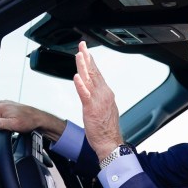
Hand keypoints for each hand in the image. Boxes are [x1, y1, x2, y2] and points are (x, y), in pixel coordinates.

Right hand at [0, 100, 65, 140]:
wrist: (39, 118)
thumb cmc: (29, 121)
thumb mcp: (13, 125)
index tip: (5, 132)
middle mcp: (1, 103)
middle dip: (1, 127)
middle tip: (11, 128)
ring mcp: (5, 104)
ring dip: (4, 124)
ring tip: (14, 125)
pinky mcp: (9, 106)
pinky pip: (3, 116)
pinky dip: (8, 120)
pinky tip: (15, 122)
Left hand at [73, 41, 122, 159]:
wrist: (110, 142)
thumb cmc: (106, 128)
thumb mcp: (104, 108)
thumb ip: (98, 97)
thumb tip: (92, 90)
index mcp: (106, 93)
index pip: (97, 73)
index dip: (91, 61)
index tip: (86, 52)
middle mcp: (103, 94)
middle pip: (93, 72)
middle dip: (87, 57)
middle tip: (82, 45)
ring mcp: (98, 100)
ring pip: (89, 80)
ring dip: (84, 66)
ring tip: (79, 55)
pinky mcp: (91, 109)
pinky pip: (85, 95)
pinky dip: (81, 85)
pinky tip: (76, 77)